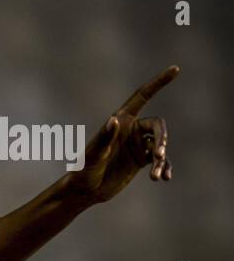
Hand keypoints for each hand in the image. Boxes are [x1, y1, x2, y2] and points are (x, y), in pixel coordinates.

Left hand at [70, 66, 177, 204]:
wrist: (85, 190)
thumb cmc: (84, 170)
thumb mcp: (94, 155)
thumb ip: (104, 138)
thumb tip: (114, 120)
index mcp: (121, 120)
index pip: (142, 96)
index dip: (158, 83)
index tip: (175, 69)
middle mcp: (131, 130)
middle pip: (157, 126)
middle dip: (162, 139)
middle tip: (158, 155)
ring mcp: (137, 144)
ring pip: (160, 145)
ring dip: (161, 160)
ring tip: (156, 176)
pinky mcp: (141, 160)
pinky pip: (160, 160)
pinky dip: (164, 168)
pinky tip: (163, 178)